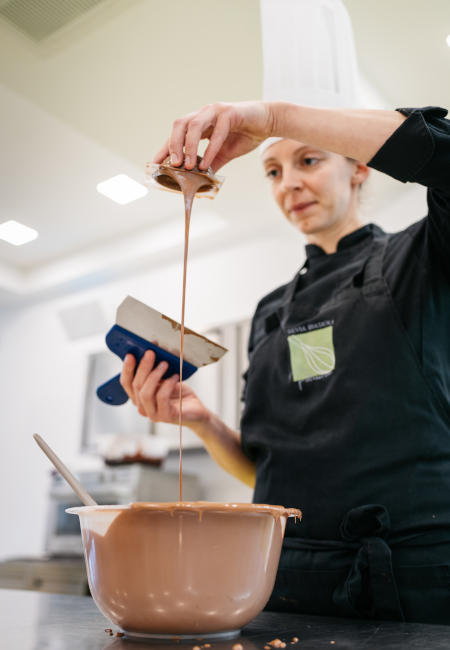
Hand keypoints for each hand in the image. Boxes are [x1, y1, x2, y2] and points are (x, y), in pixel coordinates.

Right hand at [120, 350, 210, 426]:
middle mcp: (143, 407)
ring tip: (165, 364)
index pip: (126, 383)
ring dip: (154, 375)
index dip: (126, 369)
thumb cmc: (179, 394)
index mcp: (139, 397)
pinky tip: (175, 377)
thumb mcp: (164, 380)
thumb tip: (150, 353)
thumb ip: (155, 372)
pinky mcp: (166, 416)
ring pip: (145, 393)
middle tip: (150, 354)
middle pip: (136, 386)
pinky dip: (167, 384)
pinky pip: (161, 398)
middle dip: (143, 367)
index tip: (130, 355)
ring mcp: (153, 414)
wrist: (195, 409)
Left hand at [153, 101, 274, 171]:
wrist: (269, 121)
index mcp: (200, 123)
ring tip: (186, 165)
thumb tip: (199, 179)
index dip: (165, 148)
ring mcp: (216, 111)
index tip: (154, 164)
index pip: (177, 135)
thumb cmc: (246, 134)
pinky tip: (207, 164)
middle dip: (172, 145)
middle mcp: (204, 114)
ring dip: (187, 147)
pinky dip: (209, 149)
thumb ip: (211, 163)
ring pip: (193, 125)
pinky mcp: (230, 113)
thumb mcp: (225, 153)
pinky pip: (216, 132)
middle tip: (171, 165)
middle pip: (179, 125)